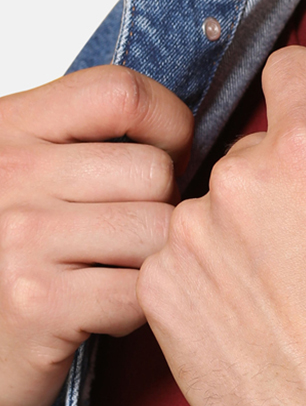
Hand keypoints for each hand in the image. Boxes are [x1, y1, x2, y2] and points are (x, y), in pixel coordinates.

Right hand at [0, 66, 192, 405]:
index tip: (168, 159)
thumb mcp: (35, 179)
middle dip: (163, 212)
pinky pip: (142, 291)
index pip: (122, 93)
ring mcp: (20, 236)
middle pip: (155, 172)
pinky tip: (103, 312)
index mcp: (11, 128)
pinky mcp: (38, 302)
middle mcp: (10, 172)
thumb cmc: (14, 263)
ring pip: (159, 232)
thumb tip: (188, 136)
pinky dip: (139, 311)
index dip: (170, 128)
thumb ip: (92, 147)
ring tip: (113, 276)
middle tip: (129, 242)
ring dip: (154, 265)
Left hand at [136, 25, 305, 405]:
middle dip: (284, 184)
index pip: (293, 76)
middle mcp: (235, 184)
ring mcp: (188, 239)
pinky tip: (254, 317)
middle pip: (252, 151)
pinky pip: (182, 257)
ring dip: (243, 233)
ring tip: (287, 295)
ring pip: (214, 207)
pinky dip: (211, 277)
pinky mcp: (160, 290)